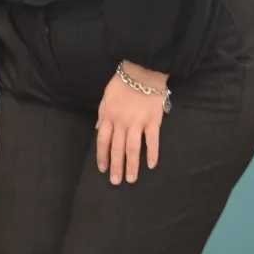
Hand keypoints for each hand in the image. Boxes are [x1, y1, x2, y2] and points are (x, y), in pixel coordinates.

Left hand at [96, 61, 167, 183]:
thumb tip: (99, 130)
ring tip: (131, 179)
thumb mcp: (106, 97)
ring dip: (131, 165)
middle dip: (115, 166)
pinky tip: (152, 165)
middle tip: (116, 182)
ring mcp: (138, 123)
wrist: (142, 72)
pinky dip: (152, 153)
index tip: (102, 169)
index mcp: (108, 117)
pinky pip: (152, 140)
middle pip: (117, 149)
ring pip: (133, 149)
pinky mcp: (153, 122)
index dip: (102, 156)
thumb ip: (103, 115)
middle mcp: (122, 123)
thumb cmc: (122, 83)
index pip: (103, 141)